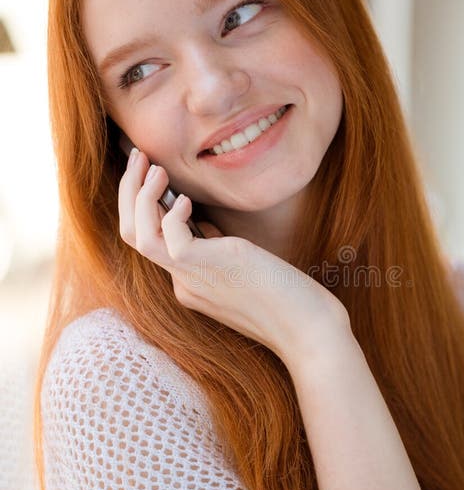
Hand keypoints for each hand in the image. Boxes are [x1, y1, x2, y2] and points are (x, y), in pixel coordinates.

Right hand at [118, 148, 348, 359]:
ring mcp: (192, 278)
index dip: (144, 203)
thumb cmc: (287, 299)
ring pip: (139, 236)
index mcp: (190, 283)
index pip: (148, 241)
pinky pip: (169, 238)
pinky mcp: (208, 267)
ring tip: (154, 168)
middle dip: (130, 192)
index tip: (151, 174)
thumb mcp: (243, 269)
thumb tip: (201, 221)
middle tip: (139, 158)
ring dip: (139, 195)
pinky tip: (187, 199)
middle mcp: (183, 283)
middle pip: (132, 235)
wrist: (307, 331)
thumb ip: (218, 249)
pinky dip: (170, 212)